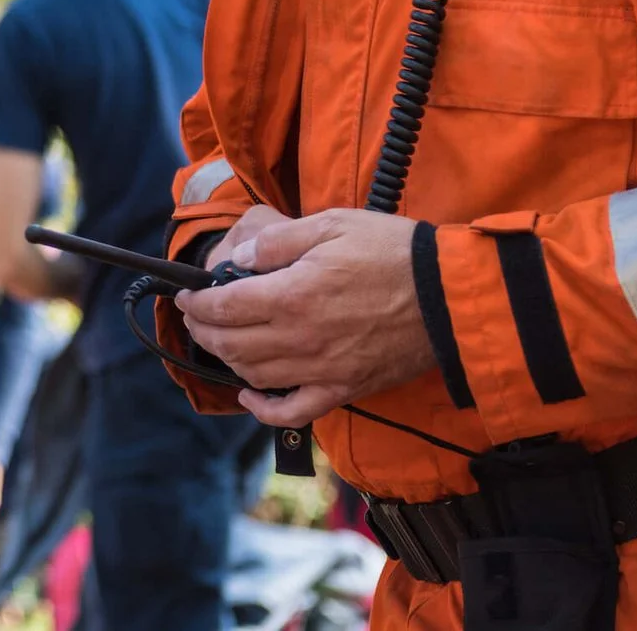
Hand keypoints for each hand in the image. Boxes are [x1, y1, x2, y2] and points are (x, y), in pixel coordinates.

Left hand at [176, 206, 434, 427]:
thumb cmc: (394, 253)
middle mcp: (300, 339)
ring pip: (254, 376)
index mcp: (291, 295)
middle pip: (231, 344)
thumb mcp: (331, 225)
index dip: (196, 302)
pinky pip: (294, 411)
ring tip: (219, 341)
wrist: (450, 296)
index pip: (223, 306)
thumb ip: (277, 242)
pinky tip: (249, 395)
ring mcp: (322, 369)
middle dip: (202, 329)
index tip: (186, 294)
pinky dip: (264, 410)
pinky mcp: (345, 388)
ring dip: (226, 360)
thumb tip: (239, 259)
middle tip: (195, 315)